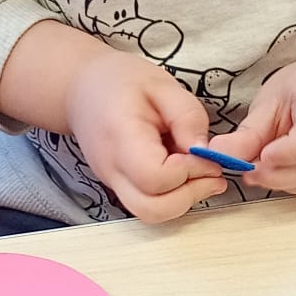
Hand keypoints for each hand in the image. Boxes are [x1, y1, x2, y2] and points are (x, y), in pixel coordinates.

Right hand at [66, 50, 226, 223]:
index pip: (155, 178)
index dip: (188, 172)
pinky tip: (184, 171)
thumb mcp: (163, 85)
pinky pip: (149, 204)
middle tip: (213, 173)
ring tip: (202, 172)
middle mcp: (112, 169)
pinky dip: (173, 195)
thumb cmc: (121, 82)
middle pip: (151, 209)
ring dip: (183, 199)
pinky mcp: (120, 187)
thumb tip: (206, 152)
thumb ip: (188, 117)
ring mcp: (113, 182)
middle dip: (190, 196)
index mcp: (121, 137)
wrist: (82, 89)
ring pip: (151, 213)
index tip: (205, 153)